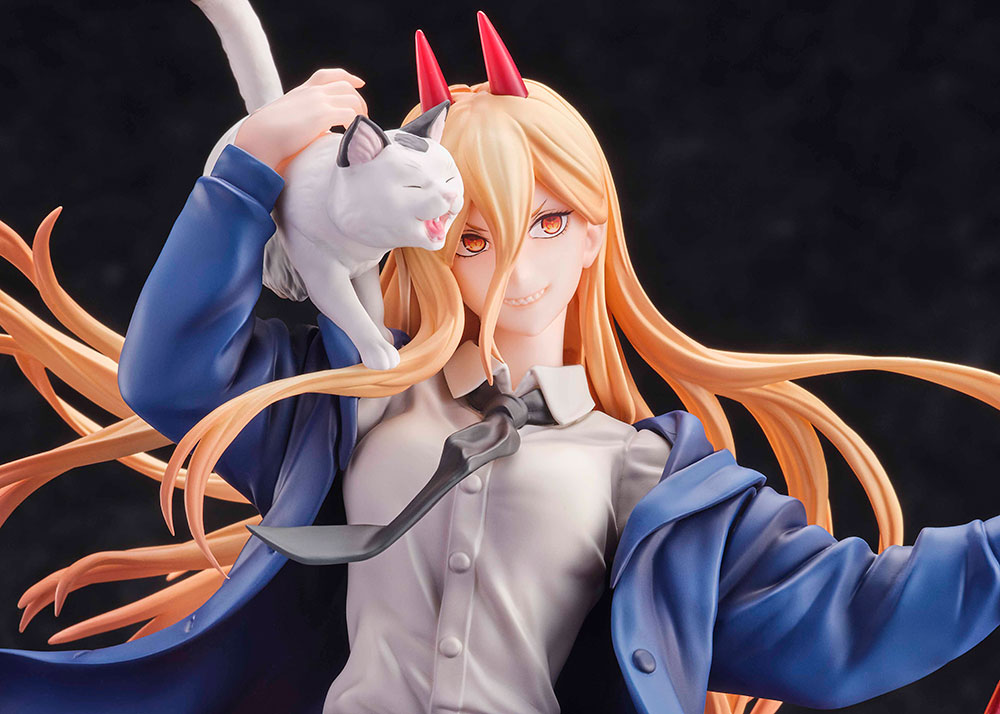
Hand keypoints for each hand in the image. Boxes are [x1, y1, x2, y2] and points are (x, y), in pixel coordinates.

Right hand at [235, 68, 366, 170]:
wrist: (260, 137)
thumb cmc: (267, 135)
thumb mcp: (284, 120)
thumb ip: (300, 121)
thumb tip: (311, 134)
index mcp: (301, 91)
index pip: (327, 75)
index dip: (346, 77)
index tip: (359, 83)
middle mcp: (311, 93)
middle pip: (345, 85)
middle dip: (359, 99)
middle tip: (364, 115)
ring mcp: (318, 102)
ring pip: (352, 99)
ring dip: (361, 112)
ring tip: (361, 127)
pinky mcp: (323, 115)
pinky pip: (350, 114)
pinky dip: (356, 123)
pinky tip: (352, 134)